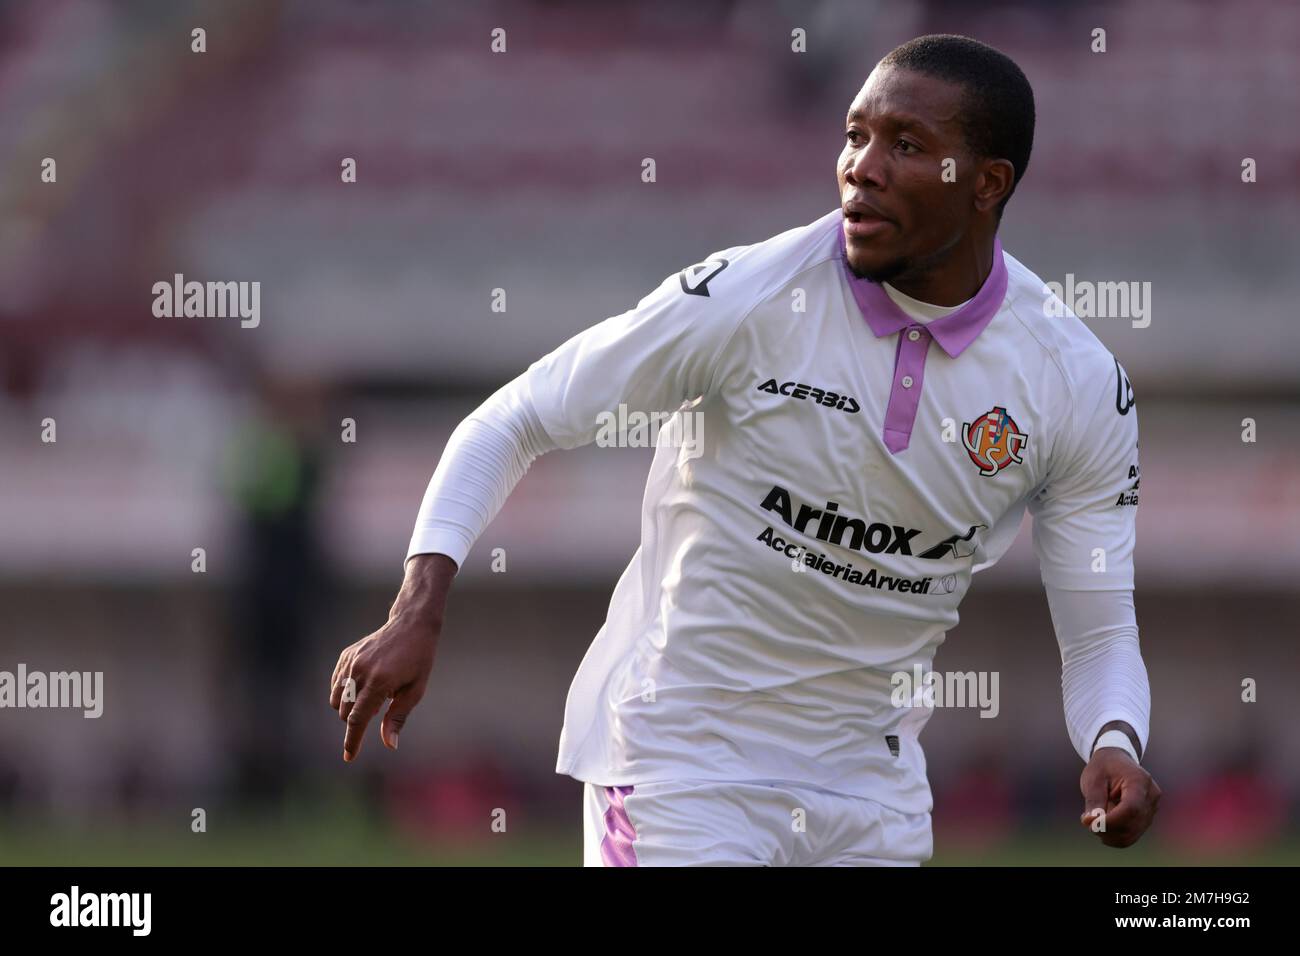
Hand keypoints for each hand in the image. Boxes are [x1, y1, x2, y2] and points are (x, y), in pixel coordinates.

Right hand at [329, 554, 455, 760]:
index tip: (349, 757)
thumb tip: (389, 745)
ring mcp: (351, 662)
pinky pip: (336, 683)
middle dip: (357, 720)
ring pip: (337, 700)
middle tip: (380, 707)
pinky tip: (363, 685)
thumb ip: (398, 717)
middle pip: (346, 713)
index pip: (358, 720)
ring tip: (372, 696)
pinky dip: (344, 692)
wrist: (411, 625)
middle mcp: (360, 672)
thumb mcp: (415, 690)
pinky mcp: (346, 655)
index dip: (352, 741)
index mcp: (379, 682)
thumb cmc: (418, 660)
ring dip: (349, 707)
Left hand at [1079, 747, 1161, 847]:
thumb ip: (1094, 801)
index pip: (1131, 809)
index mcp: (1139, 780)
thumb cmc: (1103, 767)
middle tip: (1087, 821)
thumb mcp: (1093, 778)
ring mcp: (1152, 808)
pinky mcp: (1147, 817)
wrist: (1116, 760)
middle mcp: (1151, 796)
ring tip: (1093, 821)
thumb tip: (1091, 823)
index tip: (1091, 823)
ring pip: (1132, 834)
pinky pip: (1132, 835)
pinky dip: (1115, 836)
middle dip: (1107, 829)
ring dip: (1109, 835)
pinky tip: (1102, 826)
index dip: (1111, 821)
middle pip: (1132, 824)